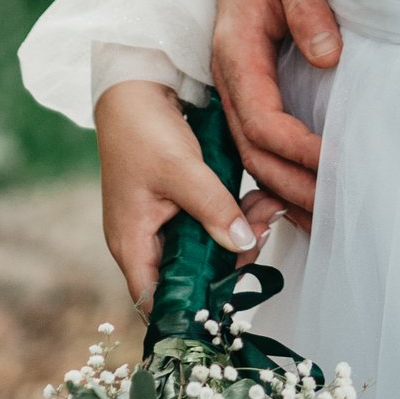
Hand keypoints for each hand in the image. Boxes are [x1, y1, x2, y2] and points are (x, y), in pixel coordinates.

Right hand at [95, 79, 278, 311]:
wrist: (134, 89)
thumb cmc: (142, 130)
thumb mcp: (181, 170)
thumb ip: (213, 208)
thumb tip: (241, 245)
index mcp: (132, 243)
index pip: (156, 300)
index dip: (190, 310)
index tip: (230, 301)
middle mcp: (144, 241)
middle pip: (190, 275)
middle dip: (230, 260)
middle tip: (261, 234)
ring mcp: (161, 223)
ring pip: (206, 247)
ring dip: (238, 233)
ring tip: (267, 210)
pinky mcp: (177, 205)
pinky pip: (208, 223)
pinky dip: (232, 215)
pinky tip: (258, 201)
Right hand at [211, 0, 338, 221]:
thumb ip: (309, 7)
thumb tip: (330, 57)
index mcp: (234, 50)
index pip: (263, 119)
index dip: (300, 149)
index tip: (338, 164)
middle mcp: (227, 75)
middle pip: (252, 151)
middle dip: (293, 187)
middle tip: (335, 216)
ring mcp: (232, 84)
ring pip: (249, 155)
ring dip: (284, 192)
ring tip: (322, 223)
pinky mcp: (245, 87)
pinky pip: (254, 143)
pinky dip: (276, 175)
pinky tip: (302, 198)